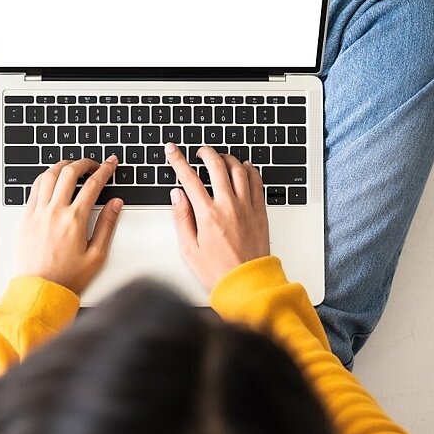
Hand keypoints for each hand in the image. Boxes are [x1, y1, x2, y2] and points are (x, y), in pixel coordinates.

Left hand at [16, 156, 123, 293]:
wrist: (40, 290)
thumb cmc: (67, 277)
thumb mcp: (96, 255)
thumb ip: (107, 225)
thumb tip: (116, 203)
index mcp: (74, 220)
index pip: (93, 184)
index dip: (105, 169)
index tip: (111, 163)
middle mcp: (54, 212)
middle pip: (69, 172)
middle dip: (84, 162)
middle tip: (93, 164)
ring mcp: (37, 213)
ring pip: (49, 175)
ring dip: (63, 165)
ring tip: (72, 167)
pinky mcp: (26, 217)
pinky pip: (34, 188)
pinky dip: (45, 177)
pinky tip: (52, 179)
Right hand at [165, 143, 270, 290]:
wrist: (247, 284)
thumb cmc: (218, 271)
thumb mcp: (189, 248)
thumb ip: (182, 218)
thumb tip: (177, 195)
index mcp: (208, 215)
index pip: (189, 178)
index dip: (178, 160)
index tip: (173, 150)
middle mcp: (228, 206)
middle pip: (217, 166)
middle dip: (205, 153)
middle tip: (200, 152)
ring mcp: (247, 207)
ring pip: (238, 170)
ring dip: (227, 158)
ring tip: (220, 159)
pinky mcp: (260, 211)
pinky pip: (257, 182)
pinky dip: (249, 170)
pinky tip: (244, 168)